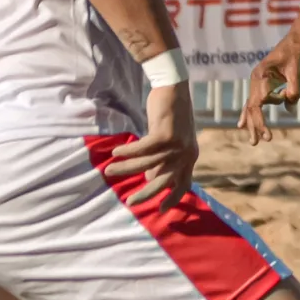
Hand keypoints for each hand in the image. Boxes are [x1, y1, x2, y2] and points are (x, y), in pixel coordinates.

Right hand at [106, 83, 200, 204]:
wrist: (175, 89)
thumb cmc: (170, 117)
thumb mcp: (169, 142)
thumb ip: (162, 160)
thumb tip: (148, 178)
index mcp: (190, 158)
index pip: (184, 184)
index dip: (173, 198)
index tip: (161, 210)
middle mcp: (187, 154)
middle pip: (165, 181)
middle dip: (147, 194)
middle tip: (130, 203)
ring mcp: (177, 144)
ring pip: (147, 163)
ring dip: (126, 168)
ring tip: (108, 170)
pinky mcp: (166, 134)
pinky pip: (142, 148)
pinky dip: (128, 151)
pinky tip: (116, 151)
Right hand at [239, 34, 299, 142]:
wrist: (297, 40)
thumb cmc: (298, 53)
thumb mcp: (298, 71)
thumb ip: (294, 90)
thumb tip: (290, 108)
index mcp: (261, 76)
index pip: (258, 104)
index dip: (262, 120)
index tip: (270, 131)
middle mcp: (256, 80)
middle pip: (252, 107)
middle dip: (255, 126)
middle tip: (257, 143)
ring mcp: (258, 82)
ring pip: (252, 106)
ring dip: (253, 123)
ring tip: (254, 141)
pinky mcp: (264, 83)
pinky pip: (255, 101)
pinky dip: (251, 113)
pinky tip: (244, 124)